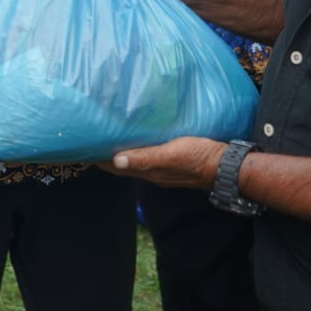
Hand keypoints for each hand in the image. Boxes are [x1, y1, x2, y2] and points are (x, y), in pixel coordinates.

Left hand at [101, 136, 225, 189]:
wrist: (225, 165)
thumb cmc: (198, 157)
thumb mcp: (170, 155)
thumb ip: (145, 158)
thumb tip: (116, 161)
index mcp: (149, 171)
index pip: (116, 168)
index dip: (100, 160)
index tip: (85, 147)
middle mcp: (152, 173)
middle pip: (123, 166)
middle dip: (107, 156)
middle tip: (94, 139)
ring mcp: (163, 169)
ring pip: (136, 162)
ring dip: (122, 153)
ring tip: (112, 138)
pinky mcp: (172, 162)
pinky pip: (149, 157)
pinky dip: (138, 151)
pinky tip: (140, 140)